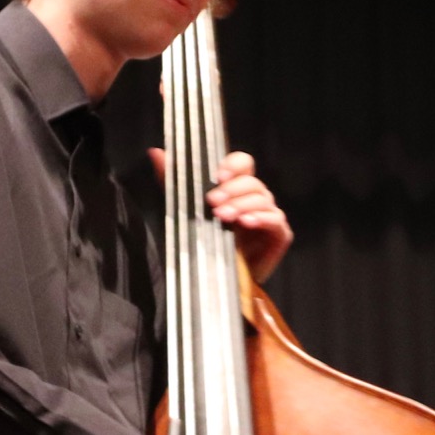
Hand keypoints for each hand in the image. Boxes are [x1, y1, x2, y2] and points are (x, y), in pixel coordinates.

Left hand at [150, 148, 293, 281]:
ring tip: (223, 216)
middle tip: (213, 202)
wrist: (217, 281)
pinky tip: (246, 222)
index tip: (218, 175)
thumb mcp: (184, 208)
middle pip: (252, 182)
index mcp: (237, 187)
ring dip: (242, 205)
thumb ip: (172, 181)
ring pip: (263, 199)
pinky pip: (275, 220)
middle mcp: (255, 198)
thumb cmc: (205, 243)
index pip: (243, 163)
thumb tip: (155, 153)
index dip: (233, 165)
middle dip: (232, 190)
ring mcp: (269, 215)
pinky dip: (261, 218)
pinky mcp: (279, 234)